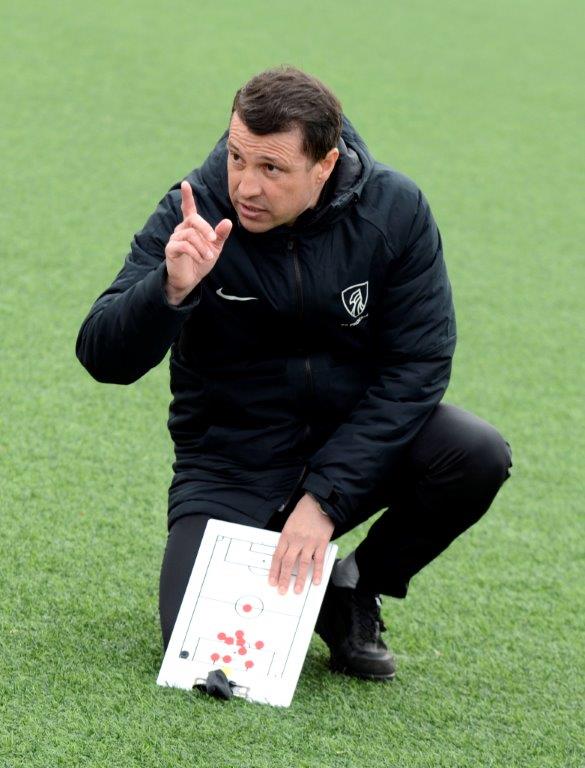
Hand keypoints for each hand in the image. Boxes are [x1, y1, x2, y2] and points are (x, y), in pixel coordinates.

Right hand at [164, 181, 232, 304]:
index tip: (186, 184)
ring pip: (190, 234)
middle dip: (205, 228)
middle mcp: (181, 229)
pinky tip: (200, 259)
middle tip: (213, 240)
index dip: (187, 197)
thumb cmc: (201, 261)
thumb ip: (220, 235)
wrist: (190, 279)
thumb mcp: (215, 248)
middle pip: (193, 219)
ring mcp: (174, 239)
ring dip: (203, 246)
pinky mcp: (171, 249)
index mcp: (191, 227)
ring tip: (208, 257)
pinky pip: (184, 246)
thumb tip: (228, 222)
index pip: (188, 209)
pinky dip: (195, 252)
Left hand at [269, 494, 334, 594]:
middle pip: (288, 562)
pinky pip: (319, 560)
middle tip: (282, 590)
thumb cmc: (303, 512)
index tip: (272, 581)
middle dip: (284, 578)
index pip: (277, 556)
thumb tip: (283, 555)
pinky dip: (318, 571)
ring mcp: (309, 542)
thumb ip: (287, 539)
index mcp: (286, 535)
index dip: (274, 570)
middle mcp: (296, 540)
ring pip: (303, 564)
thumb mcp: (289, 523)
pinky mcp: (321, 542)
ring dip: (300, 579)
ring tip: (297, 590)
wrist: (318, 503)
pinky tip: (316, 581)